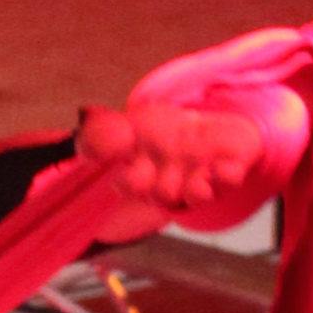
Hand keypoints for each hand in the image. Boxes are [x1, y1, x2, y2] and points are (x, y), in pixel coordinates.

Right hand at [80, 85, 304, 245]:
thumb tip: (84, 117)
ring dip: (196, 192)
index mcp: (143, 176)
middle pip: (162, 194)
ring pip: (195, 196)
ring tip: (197, 186)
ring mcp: (199, 182)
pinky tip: (224, 167)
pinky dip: (227, 176)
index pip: (129, 185)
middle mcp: (170, 185)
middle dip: (160, 187)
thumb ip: (106, 129)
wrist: (209, 133)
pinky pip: (228, 182)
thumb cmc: (165, 135)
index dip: (126, 181)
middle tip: (156, 176)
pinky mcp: (227, 174)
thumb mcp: (132, 127)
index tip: (125, 169)